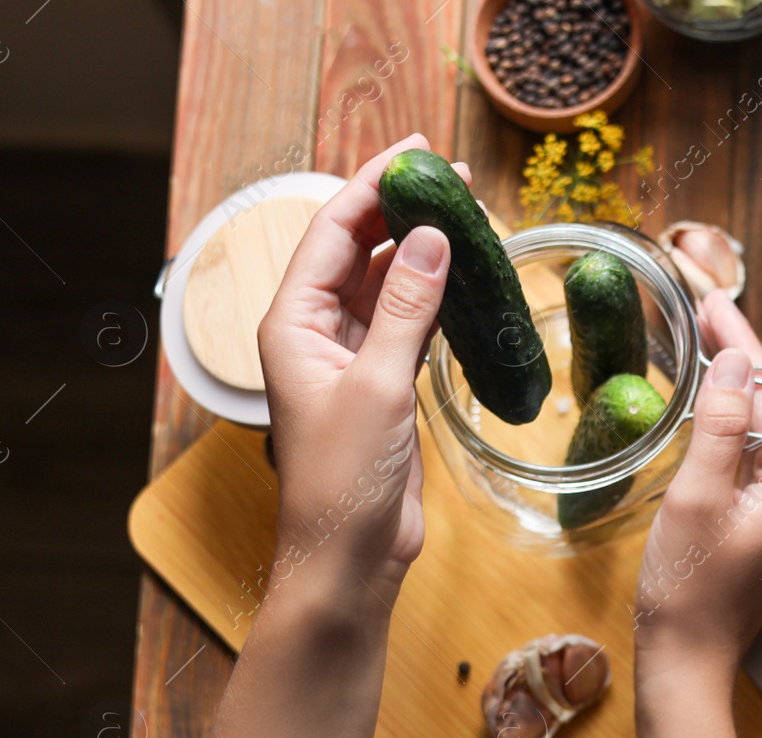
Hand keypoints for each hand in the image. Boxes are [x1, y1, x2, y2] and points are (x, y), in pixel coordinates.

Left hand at [257, 133, 470, 605]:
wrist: (347, 558)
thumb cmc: (342, 480)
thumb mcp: (379, 385)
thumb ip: (406, 308)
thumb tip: (434, 238)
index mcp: (292, 324)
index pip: (333, 232)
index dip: (374, 187)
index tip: (419, 155)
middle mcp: (315, 334)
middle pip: (357, 251)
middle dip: (402, 211)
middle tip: (457, 179)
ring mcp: (350, 359)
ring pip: (386, 286)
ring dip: (422, 253)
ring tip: (468, 219)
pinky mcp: (382, 386)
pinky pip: (407, 323)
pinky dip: (435, 298)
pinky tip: (464, 279)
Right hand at [634, 291, 761, 677]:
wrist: (686, 661)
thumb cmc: (688, 587)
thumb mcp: (697, 495)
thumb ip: (720, 424)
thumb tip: (735, 360)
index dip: (738, 345)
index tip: (710, 302)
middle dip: (738, 362)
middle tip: (702, 313)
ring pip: (761, 437)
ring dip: (733, 395)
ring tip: (703, 348)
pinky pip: (753, 466)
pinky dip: (730, 434)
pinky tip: (709, 411)